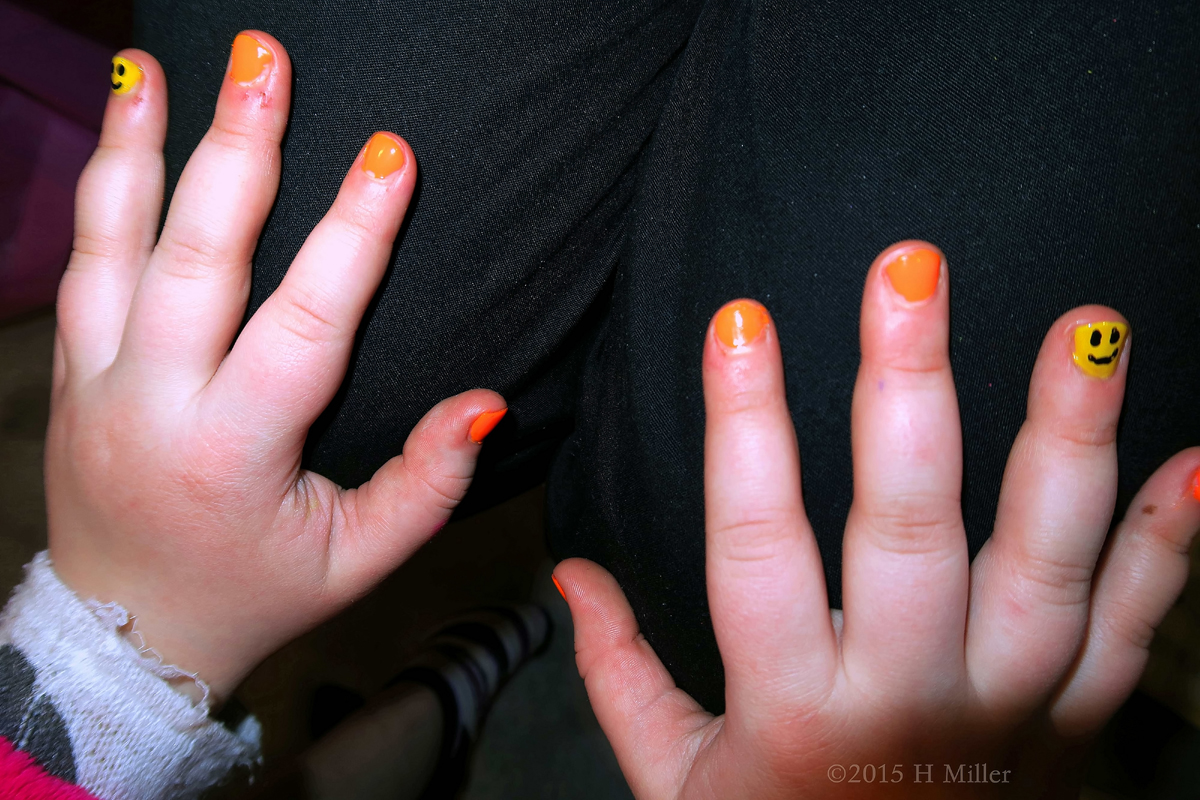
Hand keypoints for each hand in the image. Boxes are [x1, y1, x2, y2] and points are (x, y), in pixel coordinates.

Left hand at [46, 34, 505, 701]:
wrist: (123, 638)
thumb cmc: (254, 592)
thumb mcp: (357, 561)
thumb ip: (427, 484)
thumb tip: (484, 403)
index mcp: (234, 451)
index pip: (305, 325)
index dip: (353, 237)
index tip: (391, 156)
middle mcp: (153, 405)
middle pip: (197, 257)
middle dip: (237, 148)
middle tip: (265, 60)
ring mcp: (96, 383)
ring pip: (113, 242)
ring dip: (139, 144)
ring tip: (160, 61)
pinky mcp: (70, 373)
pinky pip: (80, 261)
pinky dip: (102, 184)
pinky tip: (123, 121)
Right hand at [555, 241, 1199, 796]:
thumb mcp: (680, 786)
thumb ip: (619, 674)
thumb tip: (568, 574)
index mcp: (793, 712)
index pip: (755, 548)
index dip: (744, 431)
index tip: (738, 323)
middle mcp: (907, 701)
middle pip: (908, 533)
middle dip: (907, 390)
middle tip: (908, 270)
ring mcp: (1011, 710)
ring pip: (1048, 564)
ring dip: (1069, 439)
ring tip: (1086, 323)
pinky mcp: (1080, 721)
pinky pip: (1135, 623)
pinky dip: (1171, 540)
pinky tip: (1199, 453)